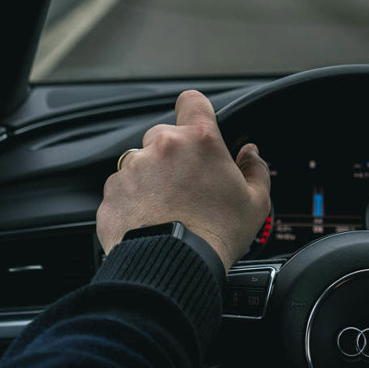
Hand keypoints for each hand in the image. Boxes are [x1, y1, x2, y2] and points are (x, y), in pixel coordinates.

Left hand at [96, 90, 270, 270]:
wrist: (172, 267)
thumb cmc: (216, 234)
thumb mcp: (255, 202)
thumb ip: (256, 169)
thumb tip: (251, 153)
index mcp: (200, 141)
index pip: (193, 101)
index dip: (196, 111)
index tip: (199, 126)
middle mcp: (163, 146)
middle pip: (166, 136)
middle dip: (176, 155)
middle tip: (190, 185)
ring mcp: (133, 167)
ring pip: (143, 162)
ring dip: (154, 177)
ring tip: (170, 209)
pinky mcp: (112, 191)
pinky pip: (124, 187)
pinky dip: (135, 199)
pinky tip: (152, 220)